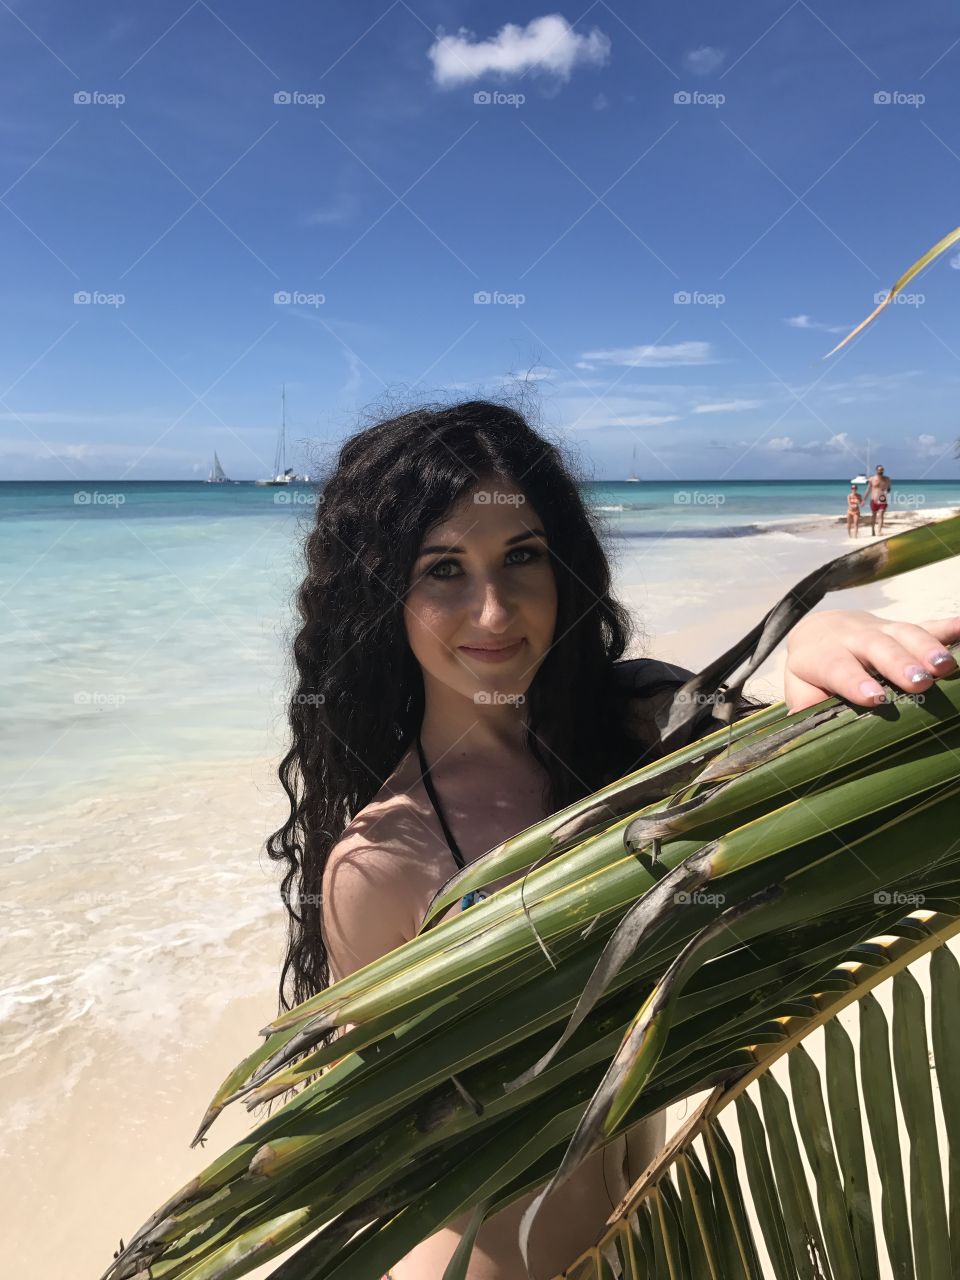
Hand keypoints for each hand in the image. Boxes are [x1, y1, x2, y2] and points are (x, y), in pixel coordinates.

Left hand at [784, 608, 959, 713]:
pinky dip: (948, 626)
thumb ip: (806, 706)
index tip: (874, 697)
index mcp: (823, 654)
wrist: (820, 630)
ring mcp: (881, 629)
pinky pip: (928, 624)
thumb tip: (806, 731)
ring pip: (905, 633)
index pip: (838, 667)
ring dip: (926, 647)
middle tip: (920, 681)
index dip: (854, 681)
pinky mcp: (903, 628)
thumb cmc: (813, 670)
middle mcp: (853, 637)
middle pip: (877, 647)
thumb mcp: (801, 687)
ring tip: (946, 666)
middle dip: (898, 663)